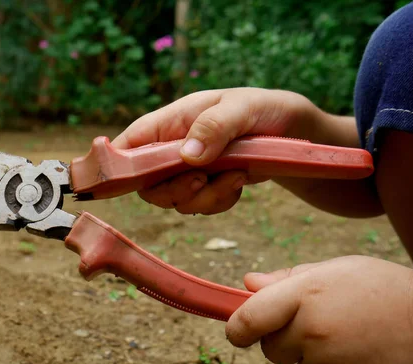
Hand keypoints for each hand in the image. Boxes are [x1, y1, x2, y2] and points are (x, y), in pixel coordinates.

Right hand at [112, 88, 324, 214]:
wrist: (295, 132)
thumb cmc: (265, 109)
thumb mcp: (243, 108)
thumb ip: (214, 126)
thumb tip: (186, 155)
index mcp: (170, 122)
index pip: (128, 145)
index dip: (118, 165)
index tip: (129, 182)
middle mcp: (172, 148)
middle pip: (146, 184)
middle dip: (175, 190)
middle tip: (203, 179)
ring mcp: (187, 169)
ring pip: (175, 200)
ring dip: (205, 197)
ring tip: (235, 176)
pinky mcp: (206, 186)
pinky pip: (200, 206)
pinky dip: (219, 201)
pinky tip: (239, 182)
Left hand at [225, 256, 412, 363]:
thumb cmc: (381, 289)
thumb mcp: (334, 269)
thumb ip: (287, 279)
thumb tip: (248, 283)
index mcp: (304, 294)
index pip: (248, 318)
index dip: (236, 328)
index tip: (236, 331)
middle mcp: (311, 330)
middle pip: (270, 347)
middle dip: (283, 337)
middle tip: (317, 322)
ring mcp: (328, 362)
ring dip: (312, 353)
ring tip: (348, 333)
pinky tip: (359, 353)